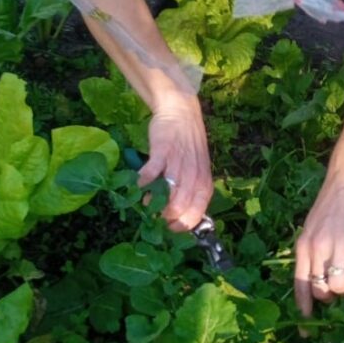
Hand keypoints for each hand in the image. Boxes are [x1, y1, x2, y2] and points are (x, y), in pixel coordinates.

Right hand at [137, 99, 212, 231]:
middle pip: (180, 207)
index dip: (181, 226)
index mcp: (204, 184)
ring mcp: (179, 163)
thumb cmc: (188, 147)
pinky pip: (153, 171)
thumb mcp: (196, 171)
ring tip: (145, 203)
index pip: (196, 214)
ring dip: (153, 202)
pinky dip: (144, 181)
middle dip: (165, 217)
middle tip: (154, 216)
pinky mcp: (164, 151)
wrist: (182, 114)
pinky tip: (139, 185)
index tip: (168, 228)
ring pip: (168, 193)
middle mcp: (194, 176)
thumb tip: (176, 217)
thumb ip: (189, 192)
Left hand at [294, 167, 343, 318]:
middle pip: (321, 290)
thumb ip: (312, 251)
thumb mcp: (313, 227)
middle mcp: (318, 248)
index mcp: (303, 245)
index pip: (300, 283)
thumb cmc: (332, 204)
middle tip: (341, 289)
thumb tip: (319, 279)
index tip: (306, 325)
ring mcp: (338, 247)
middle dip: (331, 297)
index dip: (304, 307)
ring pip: (340, 287)